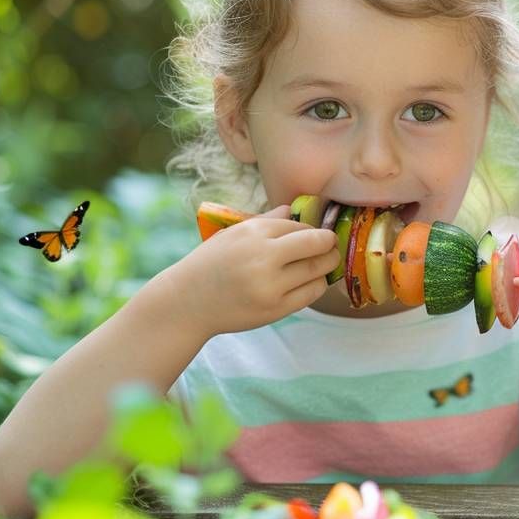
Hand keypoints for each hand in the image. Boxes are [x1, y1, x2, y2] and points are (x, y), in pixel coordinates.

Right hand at [166, 204, 337, 337]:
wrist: (186, 302)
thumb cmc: (211, 264)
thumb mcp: (233, 234)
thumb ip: (266, 221)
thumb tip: (294, 209)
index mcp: (252, 232)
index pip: (299, 225)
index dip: (312, 229)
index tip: (316, 234)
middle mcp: (263, 257)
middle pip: (316, 244)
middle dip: (329, 244)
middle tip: (332, 245)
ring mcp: (270, 285)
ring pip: (318, 270)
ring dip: (327, 264)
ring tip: (325, 262)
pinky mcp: (275, 309)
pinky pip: (311, 293)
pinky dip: (318, 284)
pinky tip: (313, 280)